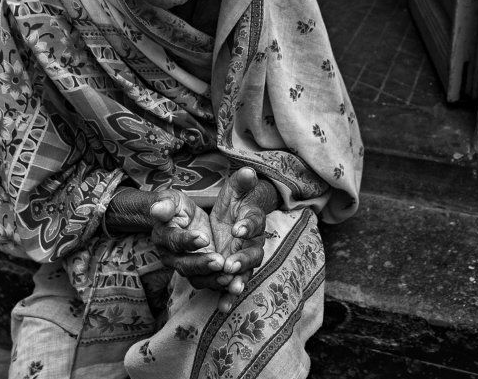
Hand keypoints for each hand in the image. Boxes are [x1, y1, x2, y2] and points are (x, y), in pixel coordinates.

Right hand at [149, 189, 225, 289]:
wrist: (180, 219)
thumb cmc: (176, 207)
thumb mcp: (172, 200)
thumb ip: (166, 204)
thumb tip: (156, 209)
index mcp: (163, 237)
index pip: (174, 240)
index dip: (187, 240)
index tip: (204, 238)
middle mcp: (171, 257)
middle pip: (185, 264)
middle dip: (202, 264)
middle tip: (219, 261)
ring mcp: (185, 267)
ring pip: (196, 278)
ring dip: (212, 279)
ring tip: (229, 277)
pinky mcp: (199, 273)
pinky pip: (208, 282)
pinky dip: (220, 285)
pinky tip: (234, 284)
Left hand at [208, 167, 277, 312]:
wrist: (236, 218)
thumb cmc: (235, 203)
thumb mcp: (234, 191)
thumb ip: (241, 182)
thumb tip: (248, 170)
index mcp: (252, 222)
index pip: (254, 223)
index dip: (247, 225)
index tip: (237, 227)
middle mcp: (252, 244)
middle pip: (252, 253)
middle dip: (242, 259)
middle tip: (229, 264)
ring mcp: (243, 261)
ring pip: (245, 273)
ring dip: (238, 280)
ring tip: (232, 288)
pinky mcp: (233, 274)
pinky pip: (233, 288)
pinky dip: (229, 298)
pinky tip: (223, 307)